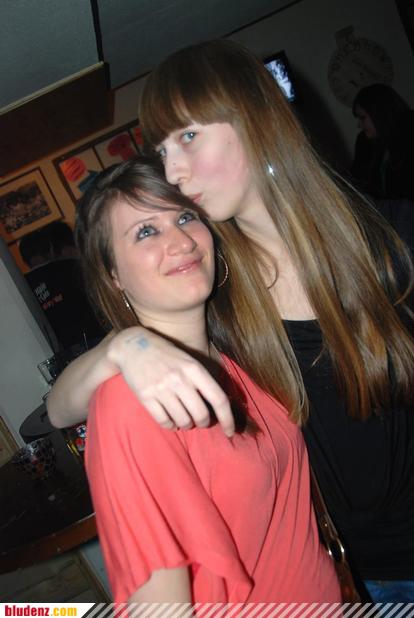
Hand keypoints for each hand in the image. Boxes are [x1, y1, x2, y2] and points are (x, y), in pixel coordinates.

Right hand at [107, 328, 234, 435]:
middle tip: (200, 421)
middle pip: (201, 414)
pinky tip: (170, 420)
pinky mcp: (145, 397)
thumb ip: (202, 380)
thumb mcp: (188, 360)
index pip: (218, 398)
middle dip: (203, 422)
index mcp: (194, 369)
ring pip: (183, 421)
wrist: (132, 346)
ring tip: (184, 419)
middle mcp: (179, 379)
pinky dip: (170, 425)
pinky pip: (164, 422)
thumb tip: (219, 407)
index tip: (230, 432)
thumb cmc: (165, 354)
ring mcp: (161, 388)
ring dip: (186, 425)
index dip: (228, 419)